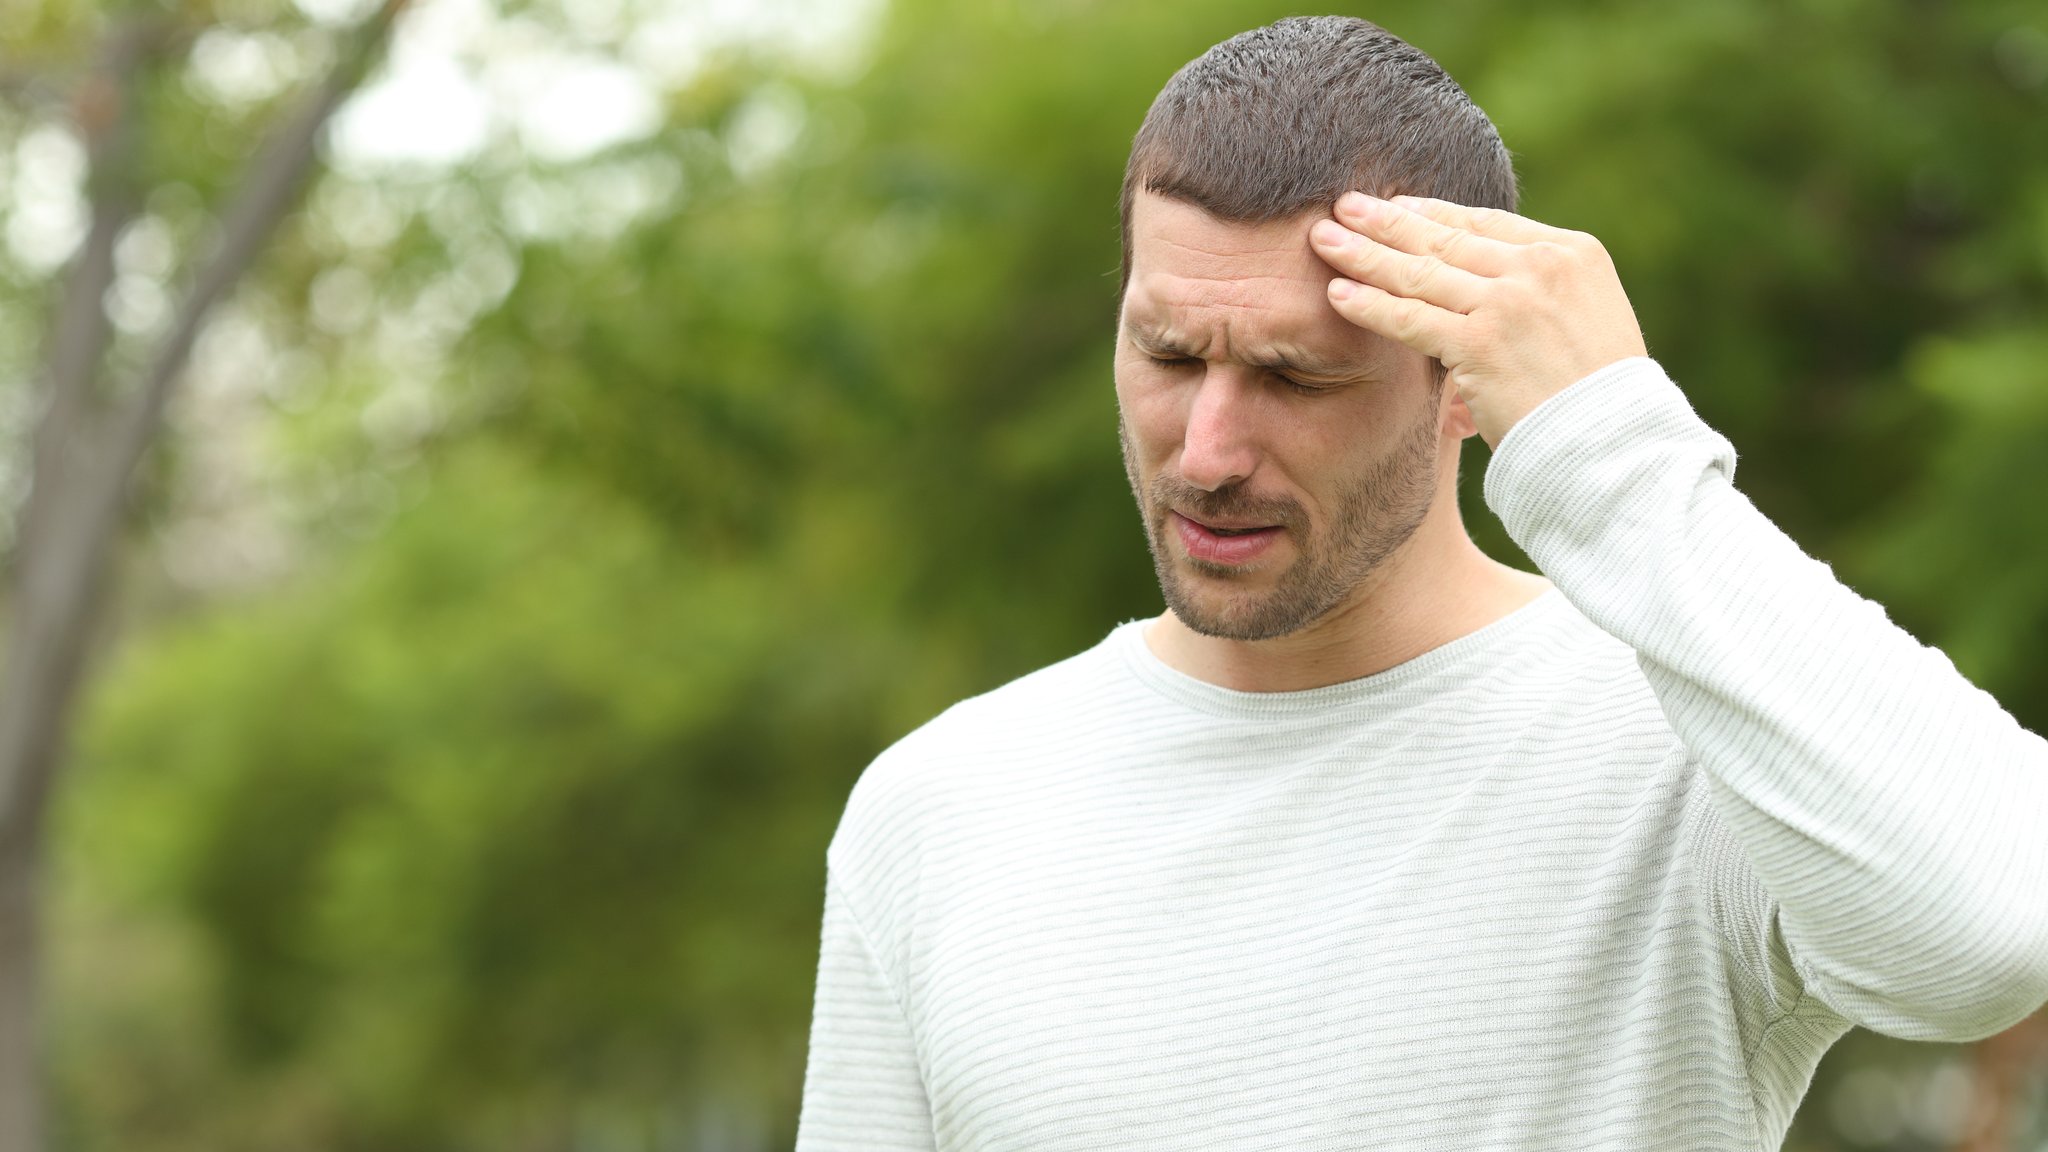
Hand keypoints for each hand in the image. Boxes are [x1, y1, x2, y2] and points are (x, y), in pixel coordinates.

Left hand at [1309, 192, 1648, 447]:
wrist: (1617, 443)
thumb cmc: (1600, 398)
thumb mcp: (1588, 321)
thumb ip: (1541, 294)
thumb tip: (1488, 288)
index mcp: (1572, 252)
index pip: (1486, 224)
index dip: (1433, 213)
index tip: (1397, 206)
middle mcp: (1540, 266)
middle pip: (1445, 237)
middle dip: (1387, 219)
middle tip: (1343, 204)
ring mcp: (1508, 302)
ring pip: (1419, 271)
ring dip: (1363, 253)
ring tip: (1322, 239)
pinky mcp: (1480, 343)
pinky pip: (1409, 317)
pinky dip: (1369, 303)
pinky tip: (1336, 293)